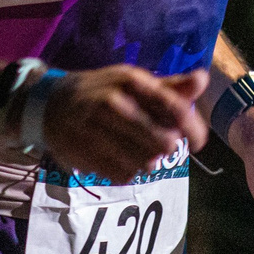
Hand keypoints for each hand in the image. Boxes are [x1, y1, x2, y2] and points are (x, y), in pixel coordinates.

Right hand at [43, 65, 208, 181]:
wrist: (50, 104)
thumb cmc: (102, 91)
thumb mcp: (133, 82)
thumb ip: (169, 87)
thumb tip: (202, 79)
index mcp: (130, 81)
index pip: (173, 107)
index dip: (192, 128)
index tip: (199, 140)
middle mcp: (113, 103)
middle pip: (162, 142)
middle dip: (166, 146)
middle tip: (161, 143)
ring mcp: (96, 130)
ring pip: (145, 162)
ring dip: (147, 160)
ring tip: (136, 149)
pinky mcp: (84, 154)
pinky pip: (123, 175)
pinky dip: (127, 171)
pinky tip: (118, 156)